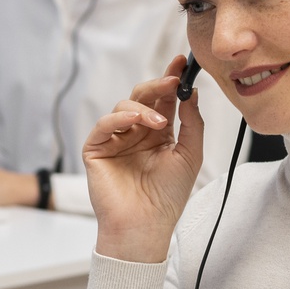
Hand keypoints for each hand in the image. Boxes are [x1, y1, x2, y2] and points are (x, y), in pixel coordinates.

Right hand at [83, 55, 202, 261]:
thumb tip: (191, 93)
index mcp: (158, 134)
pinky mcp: (97, 150)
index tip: (182, 62)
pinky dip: (118, 119)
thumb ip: (192, 123)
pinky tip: (135, 122)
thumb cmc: (167, 197)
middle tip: (172, 78)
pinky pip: (103, 125)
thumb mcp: (190, 155)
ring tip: (159, 122)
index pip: (164, 100)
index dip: (171, 80)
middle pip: (143, 97)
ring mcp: (116, 140)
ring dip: (142, 108)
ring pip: (124, 107)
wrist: (145, 225)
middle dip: (157, 85)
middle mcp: (136, 133)